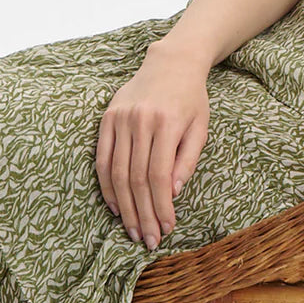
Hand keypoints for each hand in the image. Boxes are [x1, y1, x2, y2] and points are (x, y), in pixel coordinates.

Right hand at [95, 45, 209, 248]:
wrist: (171, 63)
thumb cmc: (192, 99)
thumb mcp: (200, 127)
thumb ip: (187, 160)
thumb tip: (172, 193)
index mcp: (168, 123)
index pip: (160, 175)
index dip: (161, 205)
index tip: (168, 227)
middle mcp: (141, 121)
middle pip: (137, 178)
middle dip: (143, 213)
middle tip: (149, 238)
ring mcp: (120, 119)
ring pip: (118, 172)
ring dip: (124, 206)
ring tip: (133, 229)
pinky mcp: (107, 118)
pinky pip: (103, 158)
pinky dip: (107, 185)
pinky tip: (115, 205)